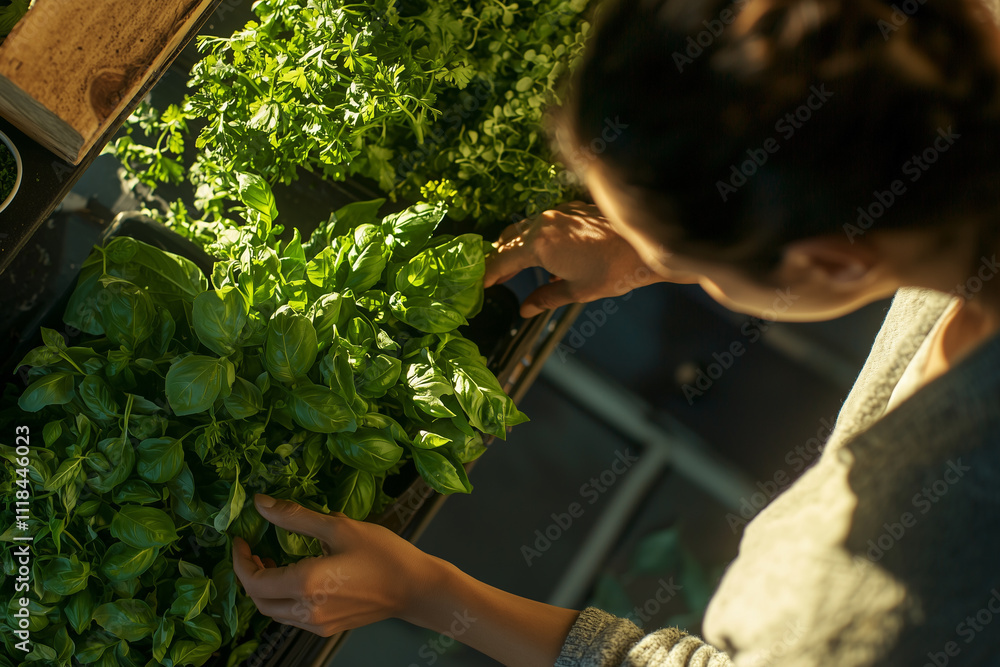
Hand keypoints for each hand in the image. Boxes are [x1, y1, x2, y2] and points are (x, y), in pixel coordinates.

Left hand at [232, 494, 437, 636]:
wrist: (415, 587)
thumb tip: (261, 504)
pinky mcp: (326, 628)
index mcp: (306, 584)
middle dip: (249, 574)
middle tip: (252, 549)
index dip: (240, 560)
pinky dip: (283, 598)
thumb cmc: (382, 553)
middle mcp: (306, 611)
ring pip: (273, 612)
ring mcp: (316, 624)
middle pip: (259, 600)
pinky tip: (295, 577)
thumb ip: (295, 516)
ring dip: (264, 588)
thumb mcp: (338, 527)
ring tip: (271, 561)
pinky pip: (291, 617)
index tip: (241, 539)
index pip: (253, 580)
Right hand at [484, 201, 665, 317]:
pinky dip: (534, 237)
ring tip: (513, 268)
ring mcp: (558, 212)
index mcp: (539, 244)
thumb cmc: (615, 270)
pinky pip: (543, 222)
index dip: (487, 274)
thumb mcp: (577, 291)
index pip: (501, 259)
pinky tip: (543, 255)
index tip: (477, 285)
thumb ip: (545, 298)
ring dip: (515, 247)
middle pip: (508, 239)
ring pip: (524, 228)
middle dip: (497, 258)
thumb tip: (525, 310)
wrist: (648, 245)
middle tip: (491, 277)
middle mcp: (543, 222)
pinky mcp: (572, 209)